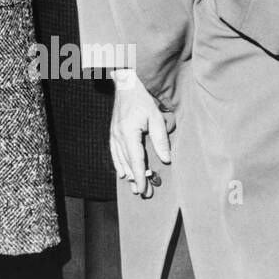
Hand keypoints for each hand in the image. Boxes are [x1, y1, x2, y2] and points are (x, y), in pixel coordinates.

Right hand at [109, 70, 171, 197]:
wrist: (126, 85)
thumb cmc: (142, 100)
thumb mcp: (156, 118)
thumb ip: (160, 140)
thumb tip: (165, 160)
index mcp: (129, 133)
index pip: (135, 160)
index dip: (140, 176)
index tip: (144, 190)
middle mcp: (118, 136)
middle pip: (127, 162)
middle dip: (134, 178)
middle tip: (142, 193)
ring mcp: (114, 134)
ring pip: (119, 159)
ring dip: (126, 173)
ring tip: (132, 185)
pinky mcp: (113, 132)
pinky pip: (114, 152)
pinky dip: (118, 163)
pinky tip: (122, 171)